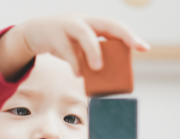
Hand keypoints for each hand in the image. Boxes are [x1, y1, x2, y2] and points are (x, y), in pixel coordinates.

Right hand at [0, 15, 149, 79]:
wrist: (34, 32)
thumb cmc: (63, 41)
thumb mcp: (79, 46)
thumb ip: (92, 56)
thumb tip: (107, 76)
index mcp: (93, 23)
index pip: (116, 26)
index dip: (130, 36)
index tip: (144, 48)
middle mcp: (83, 21)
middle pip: (106, 24)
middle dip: (123, 35)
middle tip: (133, 48)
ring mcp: (67, 26)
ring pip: (84, 33)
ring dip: (93, 50)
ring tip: (98, 68)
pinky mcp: (53, 35)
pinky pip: (65, 49)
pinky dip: (73, 63)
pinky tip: (79, 74)